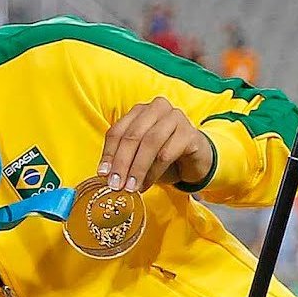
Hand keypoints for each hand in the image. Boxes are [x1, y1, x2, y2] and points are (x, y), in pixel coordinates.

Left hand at [97, 96, 217, 193]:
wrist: (195, 158)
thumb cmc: (162, 153)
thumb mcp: (138, 154)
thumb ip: (123, 158)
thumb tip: (106, 175)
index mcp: (139, 111)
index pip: (117, 131)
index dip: (108, 154)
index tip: (103, 174)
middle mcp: (157, 109)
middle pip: (132, 136)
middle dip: (122, 163)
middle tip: (116, 184)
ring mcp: (176, 118)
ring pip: (150, 143)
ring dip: (137, 169)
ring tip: (131, 187)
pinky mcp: (190, 133)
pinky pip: (167, 153)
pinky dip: (154, 172)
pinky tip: (147, 183)